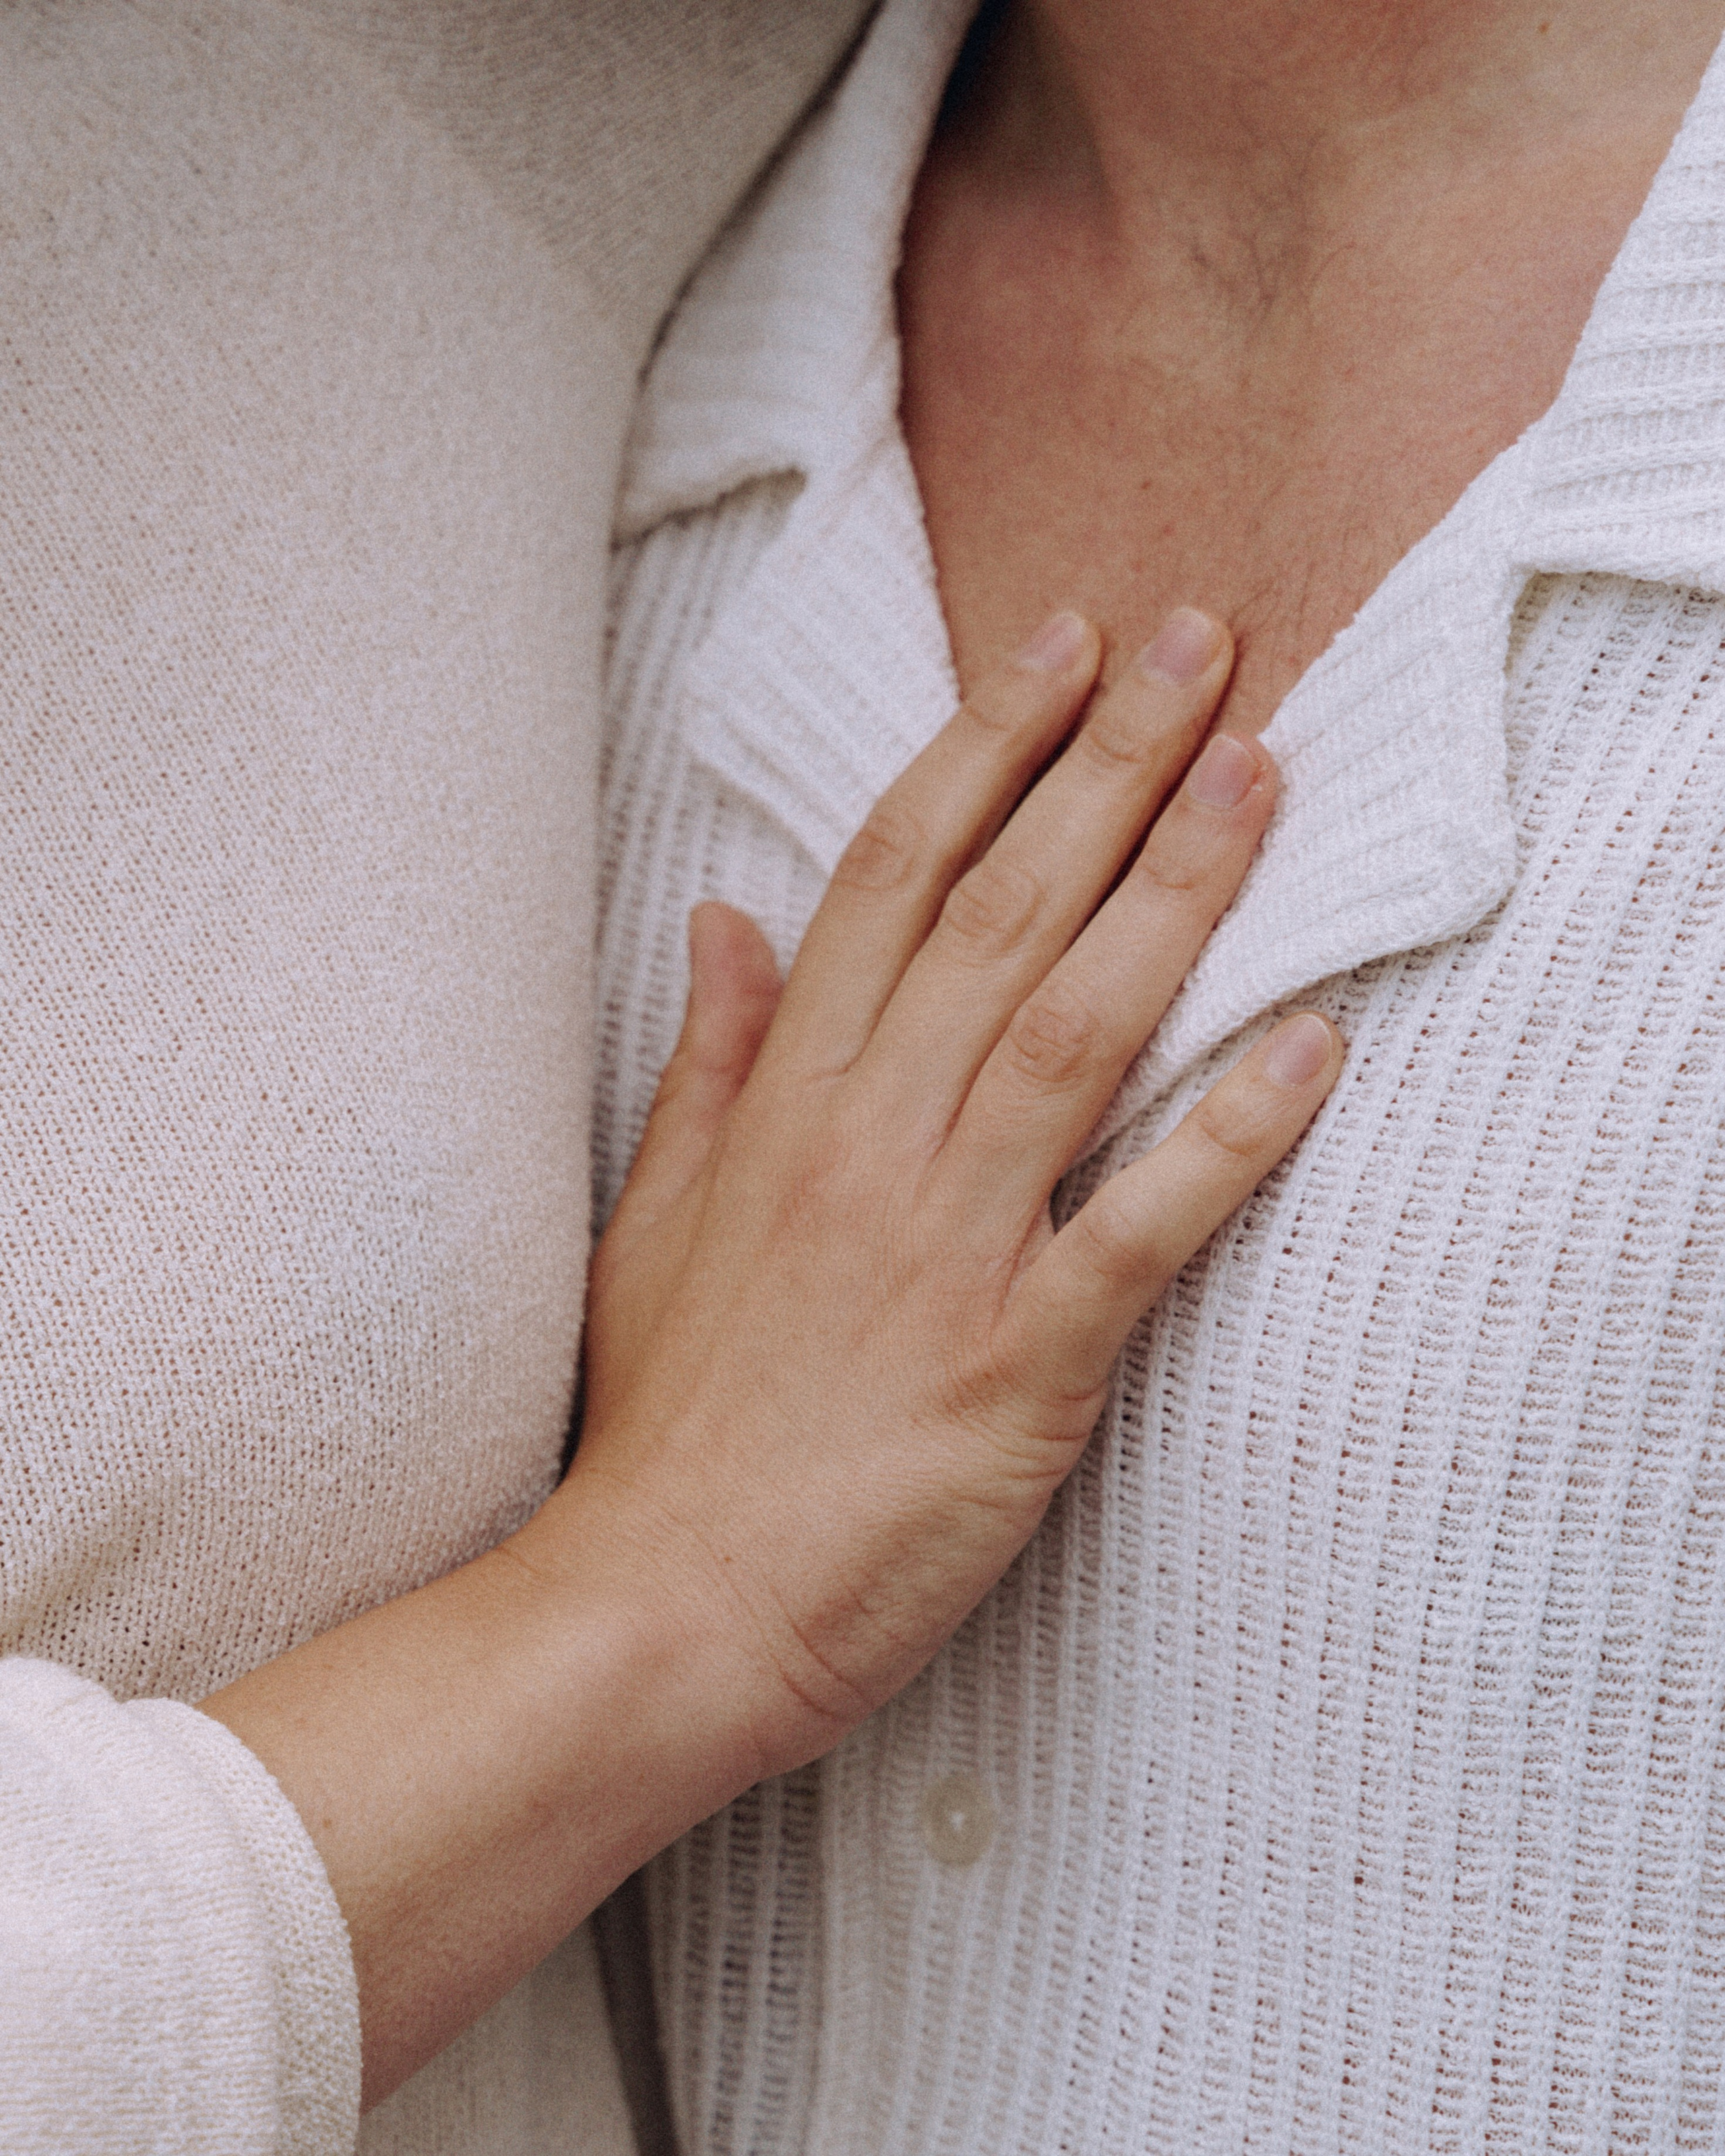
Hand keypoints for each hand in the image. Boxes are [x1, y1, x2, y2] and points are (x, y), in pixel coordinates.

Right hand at [553, 606, 1341, 1778]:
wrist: (666, 1606)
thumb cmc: (671, 1420)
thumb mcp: (653, 1218)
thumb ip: (708, 1061)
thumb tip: (725, 917)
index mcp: (787, 1103)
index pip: (892, 881)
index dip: (983, 751)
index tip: (1060, 650)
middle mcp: (869, 1145)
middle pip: (1001, 916)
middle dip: (1106, 766)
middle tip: (1201, 646)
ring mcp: (945, 1247)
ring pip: (1073, 1031)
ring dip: (1175, 898)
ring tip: (1259, 779)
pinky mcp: (1017, 1363)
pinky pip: (1140, 1228)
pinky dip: (1228, 1138)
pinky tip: (1314, 1050)